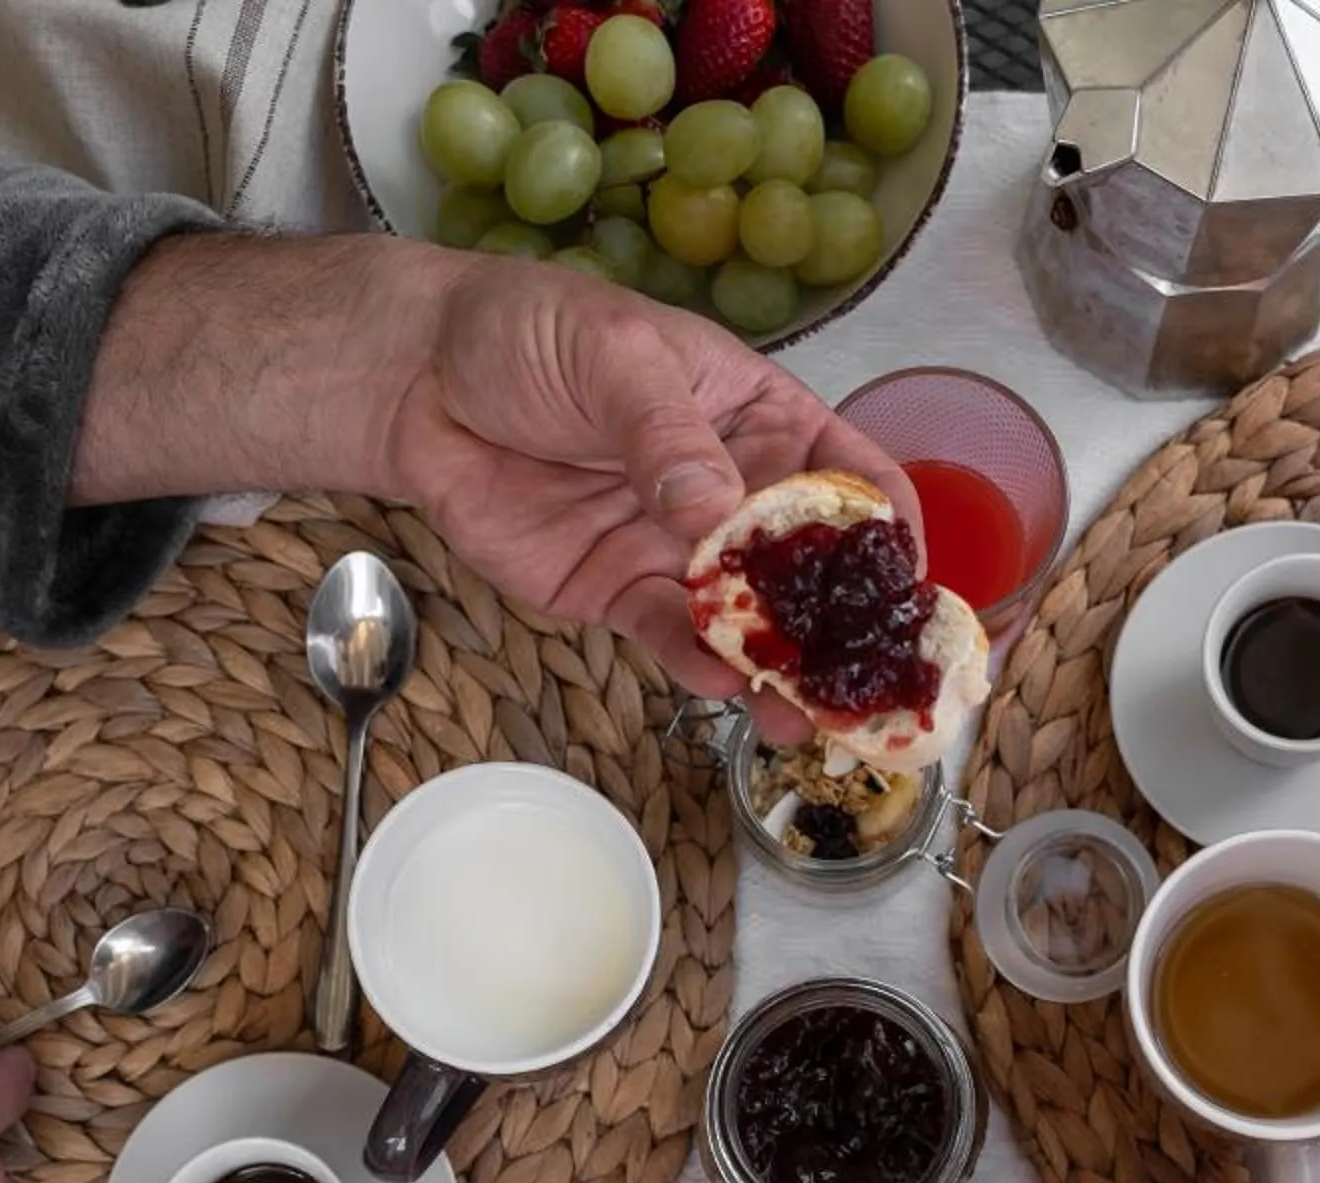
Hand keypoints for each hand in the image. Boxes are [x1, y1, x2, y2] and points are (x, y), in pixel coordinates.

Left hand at [373, 251, 917, 738]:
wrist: (415, 381)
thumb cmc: (526, 334)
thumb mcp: (615, 355)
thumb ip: (668, 434)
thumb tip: (716, 509)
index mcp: (760, 416)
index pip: (850, 474)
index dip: (887, 528)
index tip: (904, 583)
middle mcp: (734, 490)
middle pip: (812, 568)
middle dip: (842, 626)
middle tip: (864, 681)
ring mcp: (679, 550)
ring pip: (749, 620)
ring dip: (778, 668)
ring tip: (798, 711)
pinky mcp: (620, 594)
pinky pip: (673, 639)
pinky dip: (699, 666)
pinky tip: (719, 682)